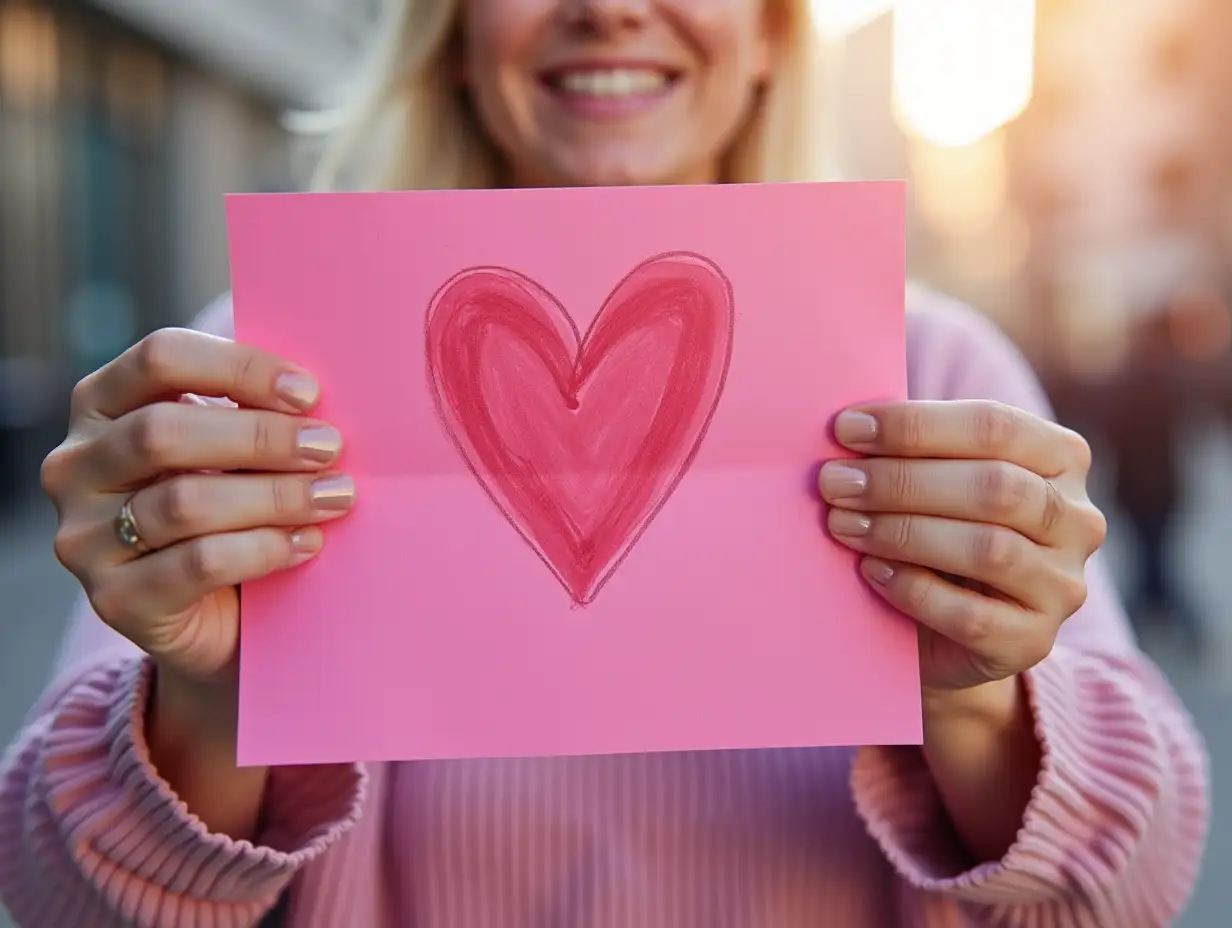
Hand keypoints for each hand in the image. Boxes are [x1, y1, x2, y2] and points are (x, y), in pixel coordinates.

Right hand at [41, 328, 356, 688]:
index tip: (307, 393)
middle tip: (328, 447)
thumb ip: (254, 410)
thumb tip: (313, 391)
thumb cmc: (234, 505)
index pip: (160, 358)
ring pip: (184, 503)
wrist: (219, 614)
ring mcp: (85, 537)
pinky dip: (264, 548)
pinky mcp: (115, 599)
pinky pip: (198, 563)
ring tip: (333, 496)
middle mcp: (75, 465)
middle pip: (163, 432)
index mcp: (101, 403)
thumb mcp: (234, 447)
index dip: (239, 368)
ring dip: (275, 496)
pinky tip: (306, 541)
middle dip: (260, 437)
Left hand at [818, 400, 1105, 691]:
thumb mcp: (933, 480)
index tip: (847, 429)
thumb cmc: (934, 532)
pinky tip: (872, 571)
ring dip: (903, 532)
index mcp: (1060, 458)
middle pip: (995, 487)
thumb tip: (849, 425)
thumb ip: (911, 449)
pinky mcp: (1034, 642)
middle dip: (902, 481)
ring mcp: (1063, 585)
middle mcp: (1077, 520)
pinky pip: (973, 616)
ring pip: (989, 550)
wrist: (941, 632)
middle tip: (835, 482)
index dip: (917, 425)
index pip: (995, 426)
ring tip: (843, 524)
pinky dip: (914, 589)